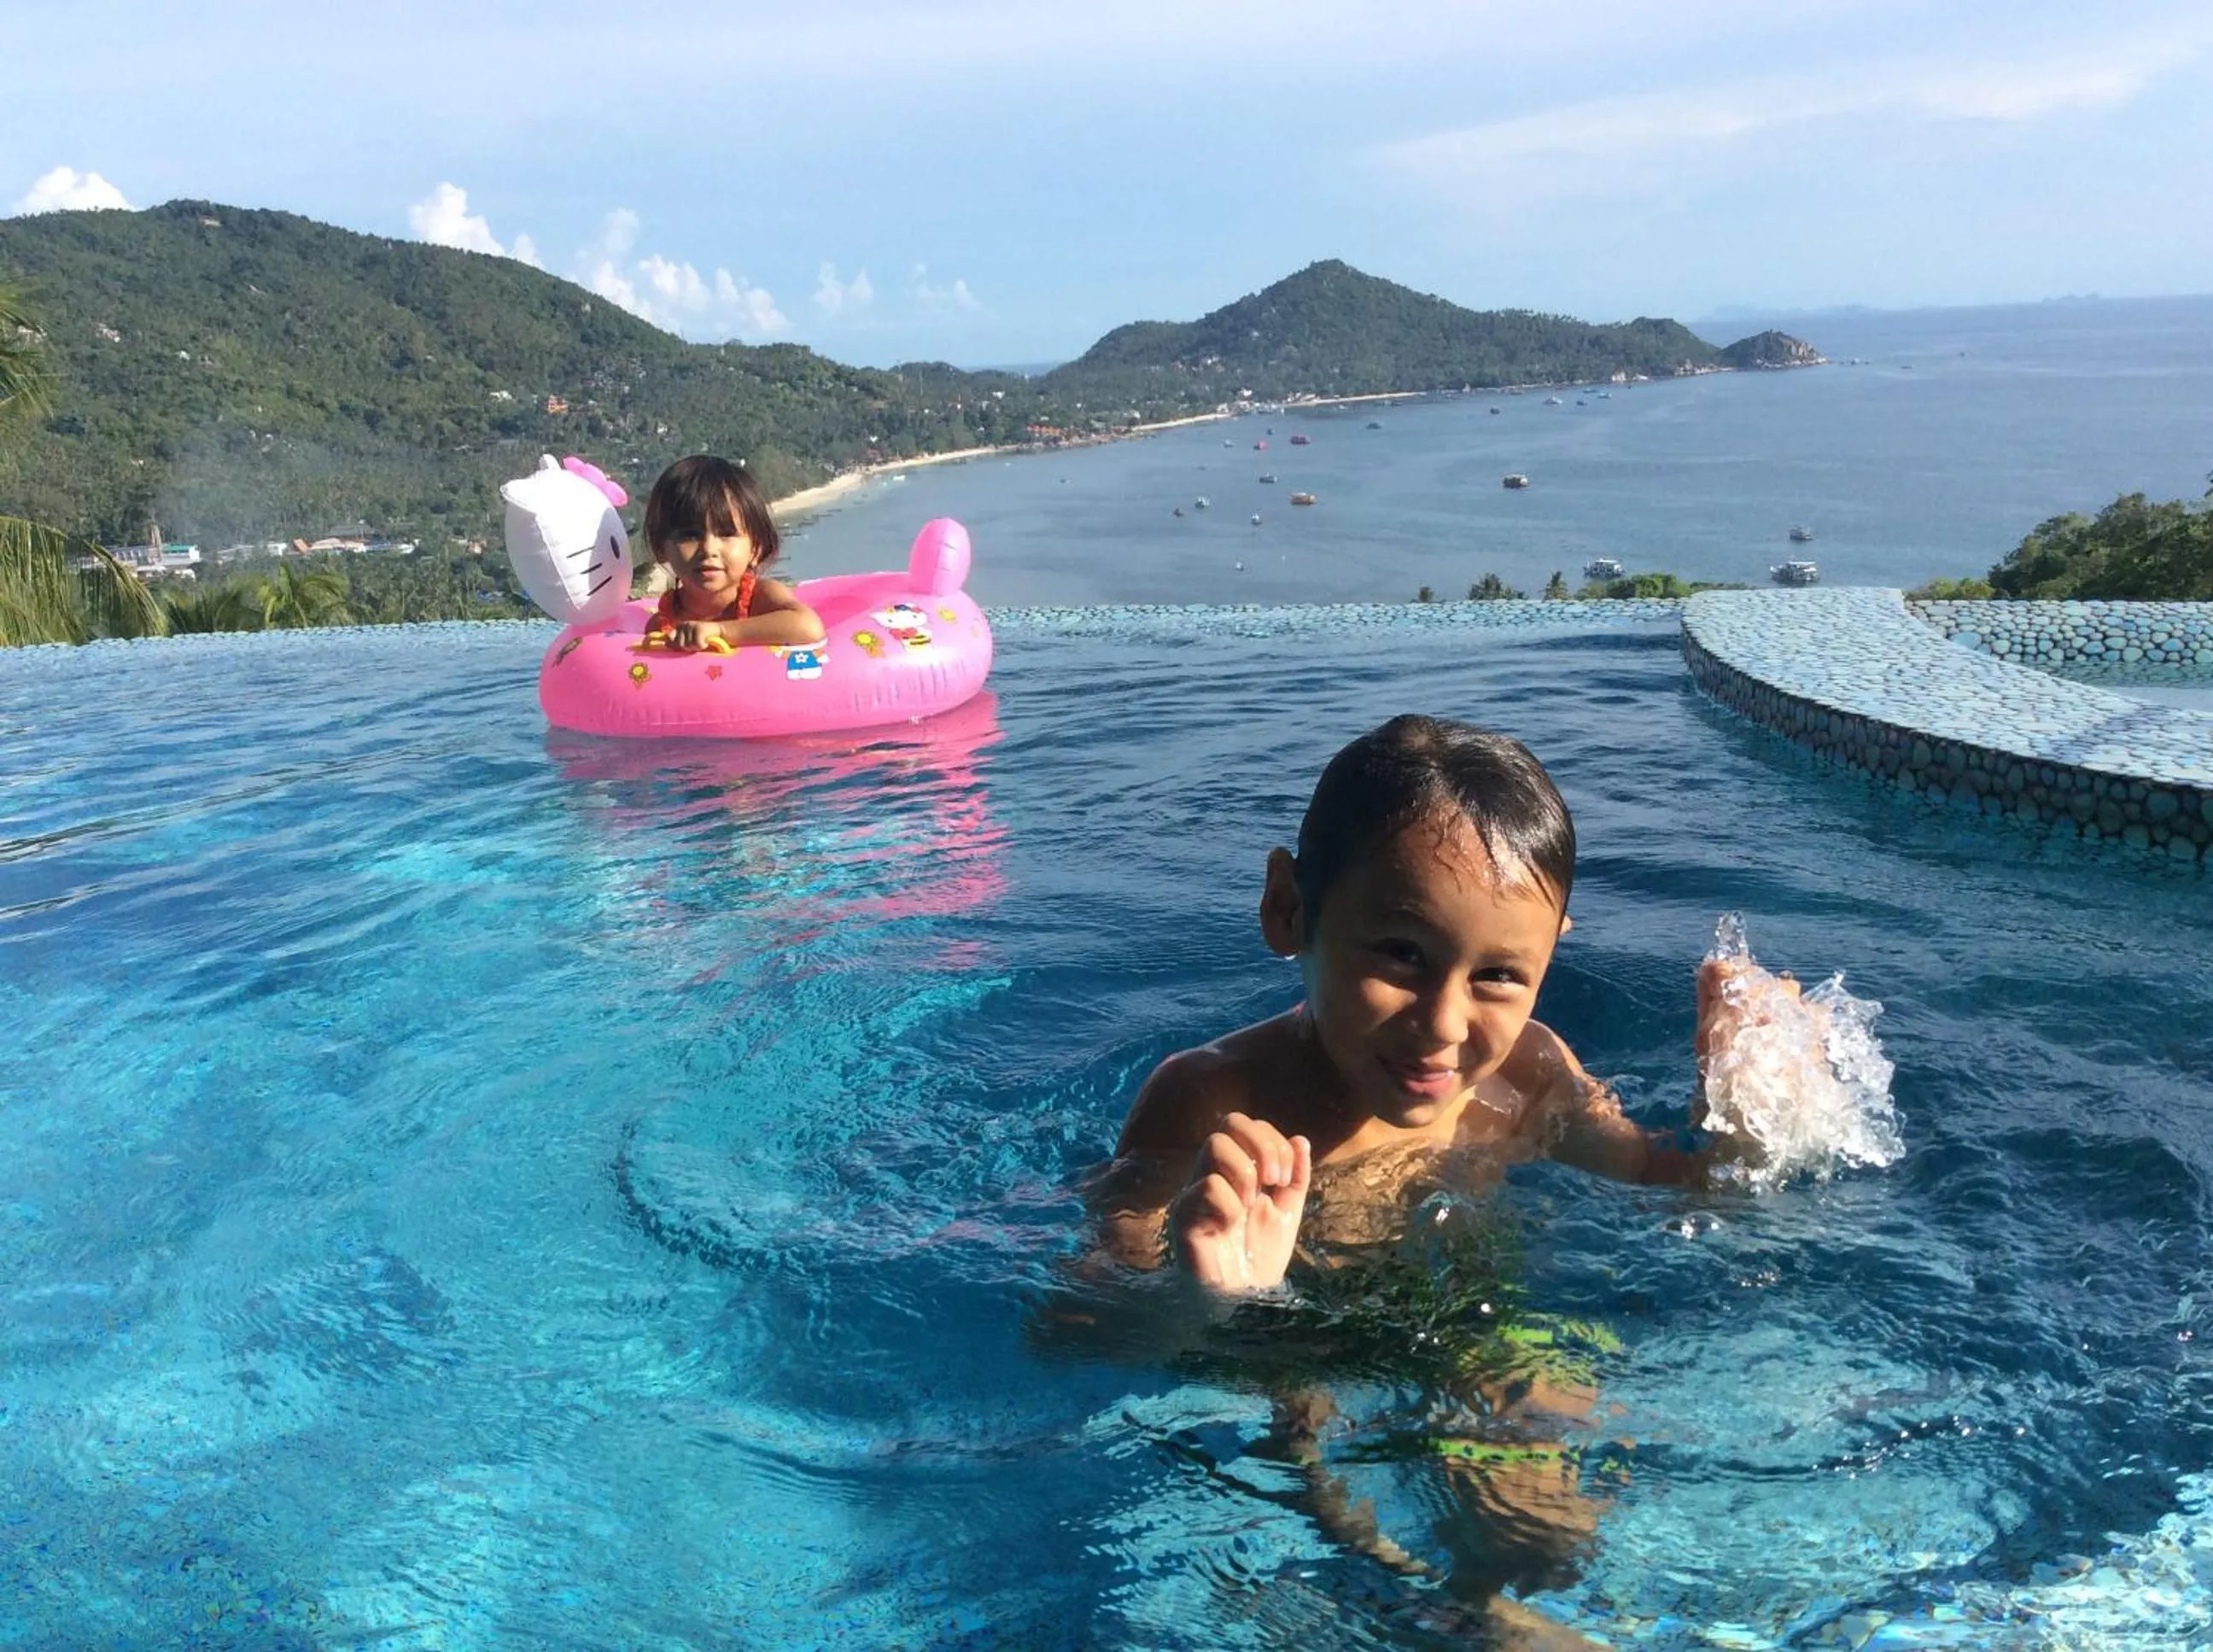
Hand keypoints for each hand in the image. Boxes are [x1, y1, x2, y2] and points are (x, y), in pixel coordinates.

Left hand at [664, 618, 721, 650]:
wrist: (720, 632)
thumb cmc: (703, 639)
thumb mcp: (688, 641)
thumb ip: (677, 642)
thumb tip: (665, 644)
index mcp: (678, 627)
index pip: (670, 639)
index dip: (678, 645)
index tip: (687, 645)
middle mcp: (683, 624)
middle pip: (679, 645)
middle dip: (689, 648)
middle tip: (697, 645)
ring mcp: (691, 625)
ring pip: (689, 645)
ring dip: (696, 648)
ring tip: (702, 643)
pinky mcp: (699, 628)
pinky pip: (697, 644)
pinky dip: (703, 646)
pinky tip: (706, 642)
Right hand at [1167, 1113, 1311, 1294]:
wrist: (1242, 1299)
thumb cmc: (1259, 1257)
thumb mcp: (1287, 1213)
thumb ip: (1295, 1178)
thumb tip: (1301, 1140)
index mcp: (1234, 1169)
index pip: (1247, 1125)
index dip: (1272, 1141)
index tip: (1284, 1178)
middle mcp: (1211, 1173)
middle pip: (1230, 1123)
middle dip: (1262, 1146)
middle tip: (1274, 1181)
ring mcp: (1194, 1191)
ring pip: (1215, 1144)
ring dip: (1246, 1170)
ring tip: (1251, 1204)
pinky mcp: (1183, 1215)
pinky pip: (1208, 1186)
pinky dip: (1231, 1204)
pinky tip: (1230, 1226)